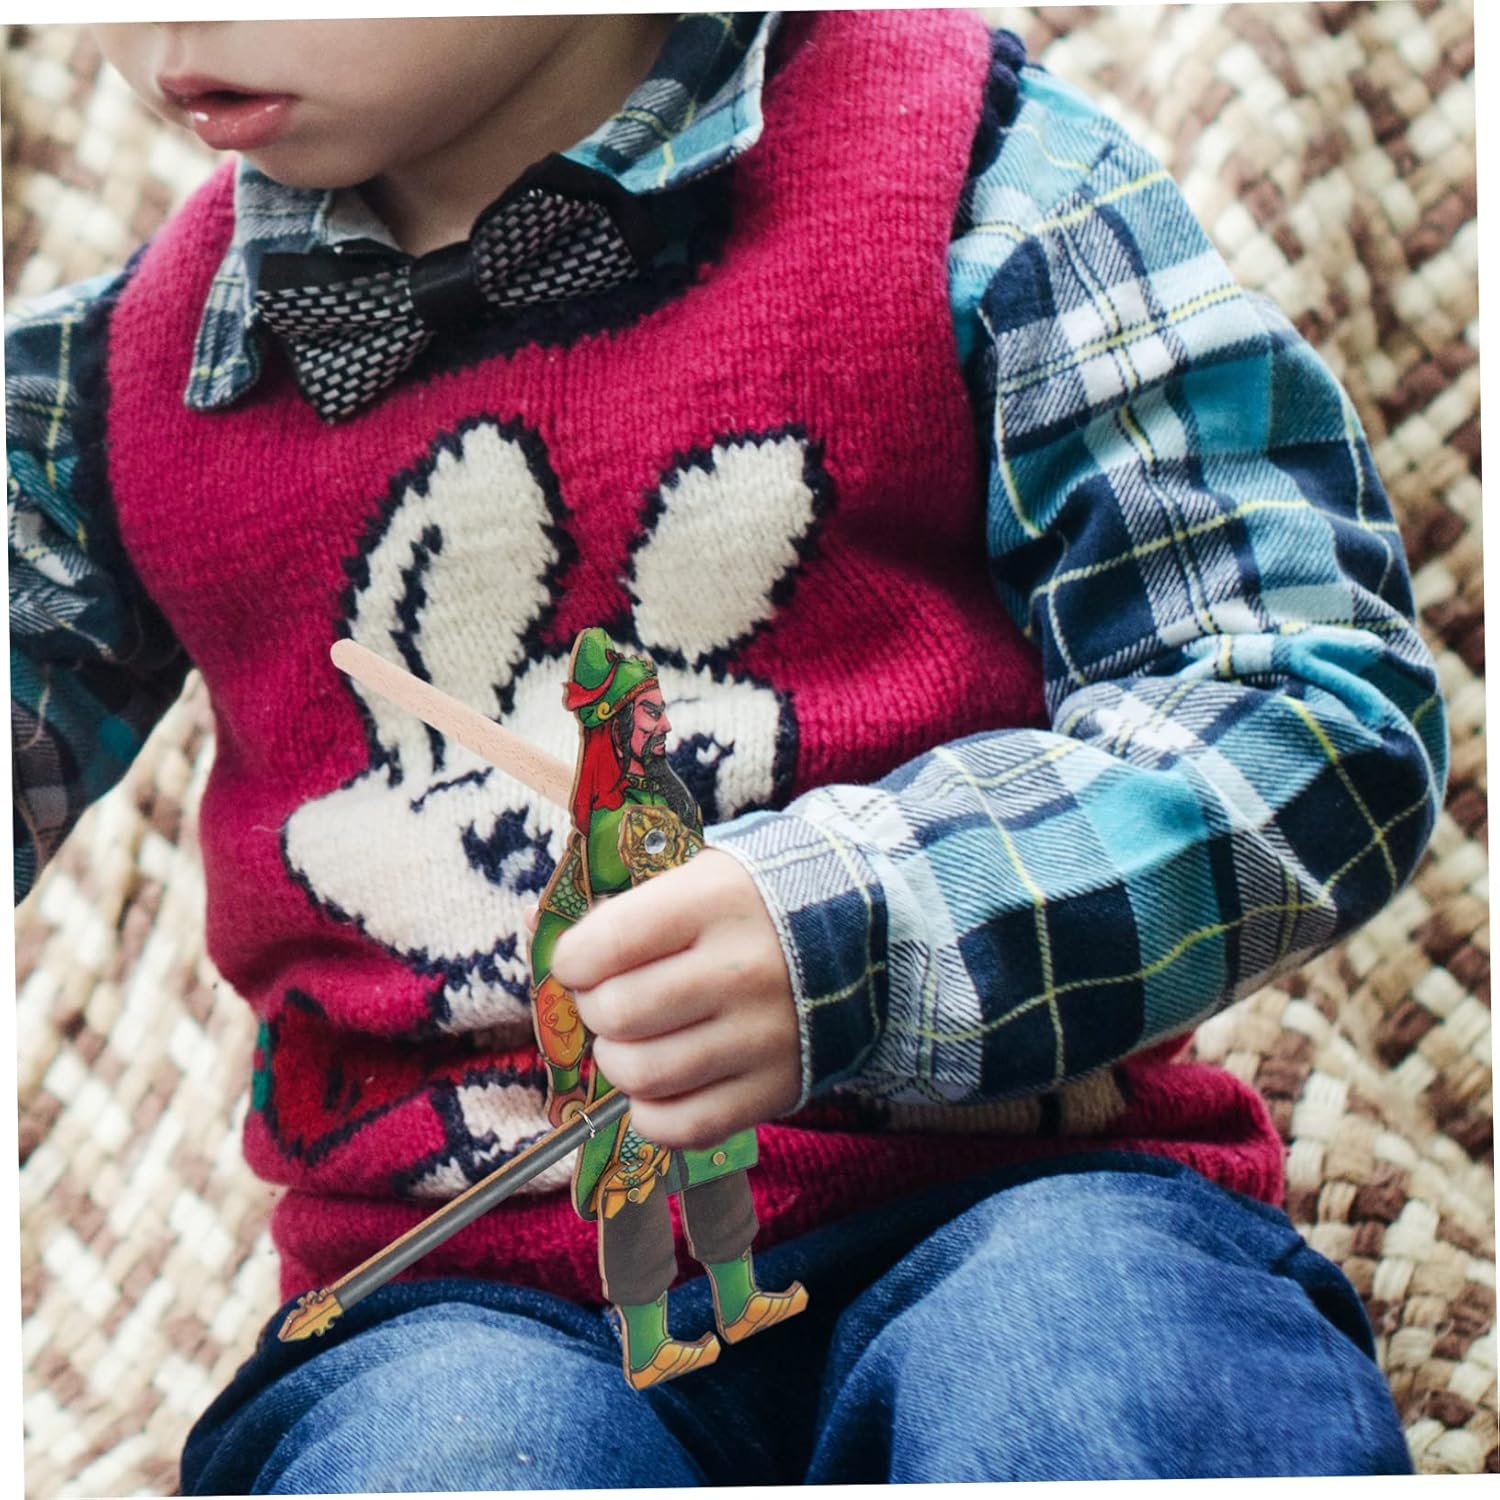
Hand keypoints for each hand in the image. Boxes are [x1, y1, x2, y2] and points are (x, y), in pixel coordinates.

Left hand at [550, 850, 800, 1149]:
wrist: (861, 941)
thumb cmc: (751, 904)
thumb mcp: (694, 874)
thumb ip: (619, 897)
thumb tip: (533, 921)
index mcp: (714, 902)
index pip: (604, 944)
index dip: (572, 960)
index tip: (582, 961)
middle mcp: (740, 970)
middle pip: (616, 1014)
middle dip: (594, 1011)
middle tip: (610, 1001)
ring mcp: (762, 1036)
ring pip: (642, 1075)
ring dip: (617, 1062)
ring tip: (633, 1041)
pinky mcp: (775, 1089)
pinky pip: (683, 1127)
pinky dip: (651, 1115)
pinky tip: (658, 1086)